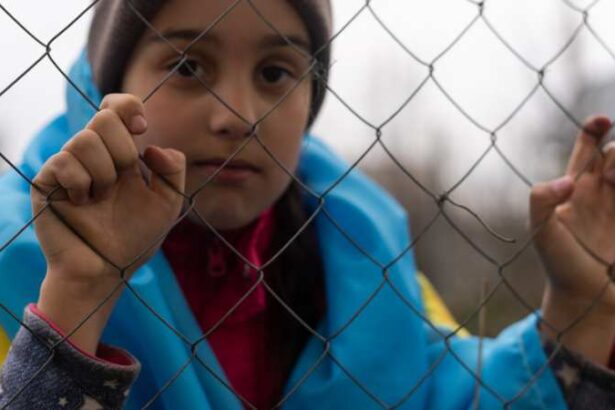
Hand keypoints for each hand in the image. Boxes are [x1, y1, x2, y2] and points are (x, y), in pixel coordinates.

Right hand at [31, 94, 184, 352]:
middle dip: (123, 149)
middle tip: (123, 179)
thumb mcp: (168, 203)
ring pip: (85, 139)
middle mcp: (93, 155)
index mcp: (120, 153)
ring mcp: (68, 165)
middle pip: (104, 117)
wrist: (107, 269)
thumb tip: (152, 146)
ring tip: (101, 198)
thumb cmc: (135, 238)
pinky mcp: (47, 181)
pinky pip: (65, 162)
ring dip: (104, 173)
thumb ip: (174, 170)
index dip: (129, 107)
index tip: (142, 129)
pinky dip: (82, 184)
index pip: (117, 107)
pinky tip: (82, 203)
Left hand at [532, 116, 614, 364]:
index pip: (586, 147)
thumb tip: (566, 181)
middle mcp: (599, 191)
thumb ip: (542, 201)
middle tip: (612, 178)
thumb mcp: (542, 232)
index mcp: (575, 186)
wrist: (586, 296)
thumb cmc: (559, 264)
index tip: (605, 120)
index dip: (594, 128)